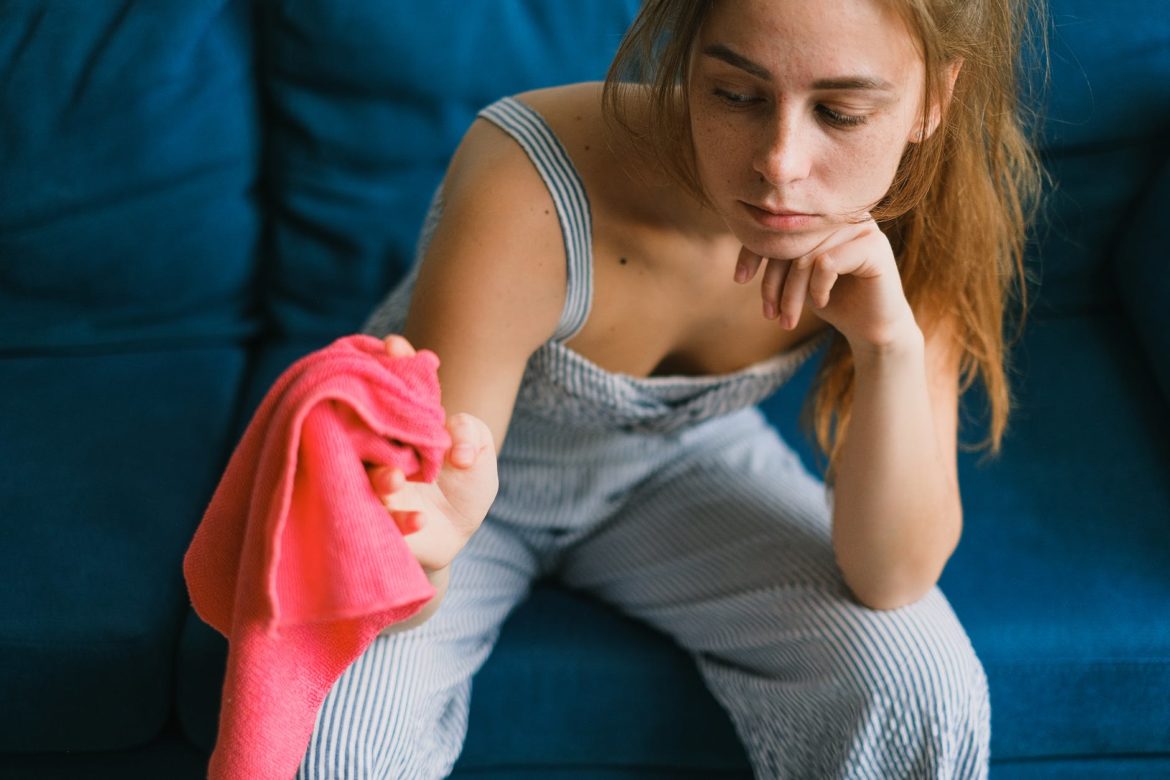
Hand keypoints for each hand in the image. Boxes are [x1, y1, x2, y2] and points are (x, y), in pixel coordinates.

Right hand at [367, 335, 498, 572]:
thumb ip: (472, 434)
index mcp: (400, 426)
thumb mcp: (479, 453)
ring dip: (381, 477)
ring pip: (364, 477)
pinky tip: (421, 520)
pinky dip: (401, 521)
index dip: (393, 364)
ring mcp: (370, 486)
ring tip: (397, 479)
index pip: (393, 390)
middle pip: (365, 426)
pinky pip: (381, 521)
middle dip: (371, 419)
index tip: (395, 345)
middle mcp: (377, 450)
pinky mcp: (375, 524)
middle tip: (392, 425)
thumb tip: (456, 447)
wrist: (450, 537)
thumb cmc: (462, 487)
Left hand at [735, 215, 919, 351]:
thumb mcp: (795, 276)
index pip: (777, 225)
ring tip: (787, 319)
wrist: (871, 328)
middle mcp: (842, 214)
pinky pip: (826, 263)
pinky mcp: (874, 247)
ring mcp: (861, 227)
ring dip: (791, 294)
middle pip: (790, 241)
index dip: (754, 250)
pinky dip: (817, 288)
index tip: (740, 279)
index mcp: (821, 215)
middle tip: (769, 313)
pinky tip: (821, 302)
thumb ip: (778, 252)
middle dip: (772, 282)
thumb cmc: (831, 299)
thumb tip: (744, 233)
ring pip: (806, 256)